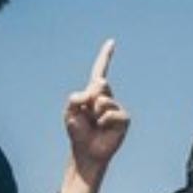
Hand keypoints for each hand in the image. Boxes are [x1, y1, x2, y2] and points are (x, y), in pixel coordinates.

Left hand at [64, 39, 128, 173]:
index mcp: (93, 92)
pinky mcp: (124, 119)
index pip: (100, 70)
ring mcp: (116, 107)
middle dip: (88, 98)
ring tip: (95, 124)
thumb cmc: (78, 131)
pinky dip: (104, 120)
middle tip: (87, 114)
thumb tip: (96, 92)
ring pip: (103, 100)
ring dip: (94, 113)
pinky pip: (112, 113)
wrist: (86, 151)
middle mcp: (107, 97)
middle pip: (99, 84)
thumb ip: (76, 96)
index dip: (106, 56)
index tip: (112, 42)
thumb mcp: (69, 111)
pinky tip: (103, 128)